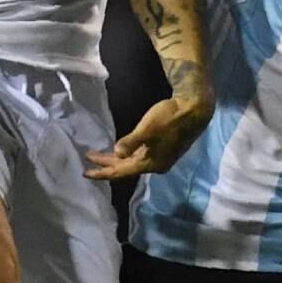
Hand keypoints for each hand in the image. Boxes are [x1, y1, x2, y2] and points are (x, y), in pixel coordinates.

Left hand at [87, 95, 210, 179]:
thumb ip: (131, 142)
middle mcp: (156, 165)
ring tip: (102, 156)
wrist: (195, 109)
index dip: (102, 172)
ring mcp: (162, 158)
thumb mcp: (148, 130)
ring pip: (133, 162)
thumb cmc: (170, 118)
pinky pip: (141, 156)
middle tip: (89, 161)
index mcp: (150, 164)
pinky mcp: (165, 149)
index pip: (121, 172)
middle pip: (126, 168)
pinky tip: (124, 150)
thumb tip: (116, 153)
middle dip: (107, 164)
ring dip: (117, 160)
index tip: (86, 172)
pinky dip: (128, 154)